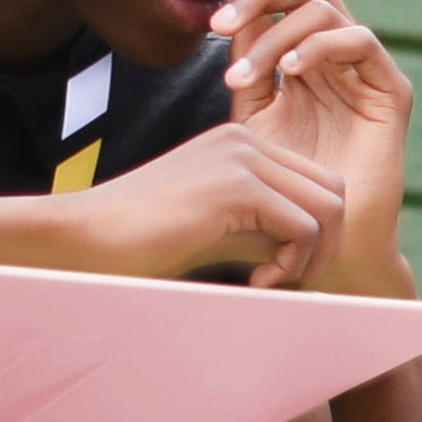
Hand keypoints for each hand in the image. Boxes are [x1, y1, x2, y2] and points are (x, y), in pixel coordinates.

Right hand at [70, 116, 350, 289]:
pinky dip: (292, 264)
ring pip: (328, 207)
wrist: (86, 238)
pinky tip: (256, 282)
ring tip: (270, 282)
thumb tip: (319, 251)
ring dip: (312, 257)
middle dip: (326, 245)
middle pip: (335, 191)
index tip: (280, 270)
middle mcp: (246, 140)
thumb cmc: (145, 243)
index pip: (318, 183)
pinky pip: (304, 227)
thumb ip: (267, 232)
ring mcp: (242, 157)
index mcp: (241, 144)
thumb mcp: (222, 233)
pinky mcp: (236, 185)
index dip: (317, 234)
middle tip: (287, 281)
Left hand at [219, 0, 412, 291]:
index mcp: (308, 50)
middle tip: (221, 19)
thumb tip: (230, 11)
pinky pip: (360, 41)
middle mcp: (340, 53)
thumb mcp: (252, 114)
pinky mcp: (391, 92)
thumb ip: (246, 63)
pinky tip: (289, 71)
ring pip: (327, 8)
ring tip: (243, 72)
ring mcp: (368, 71)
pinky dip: (320, 46)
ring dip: (276, 32)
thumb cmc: (285, 183)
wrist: (324, 237)